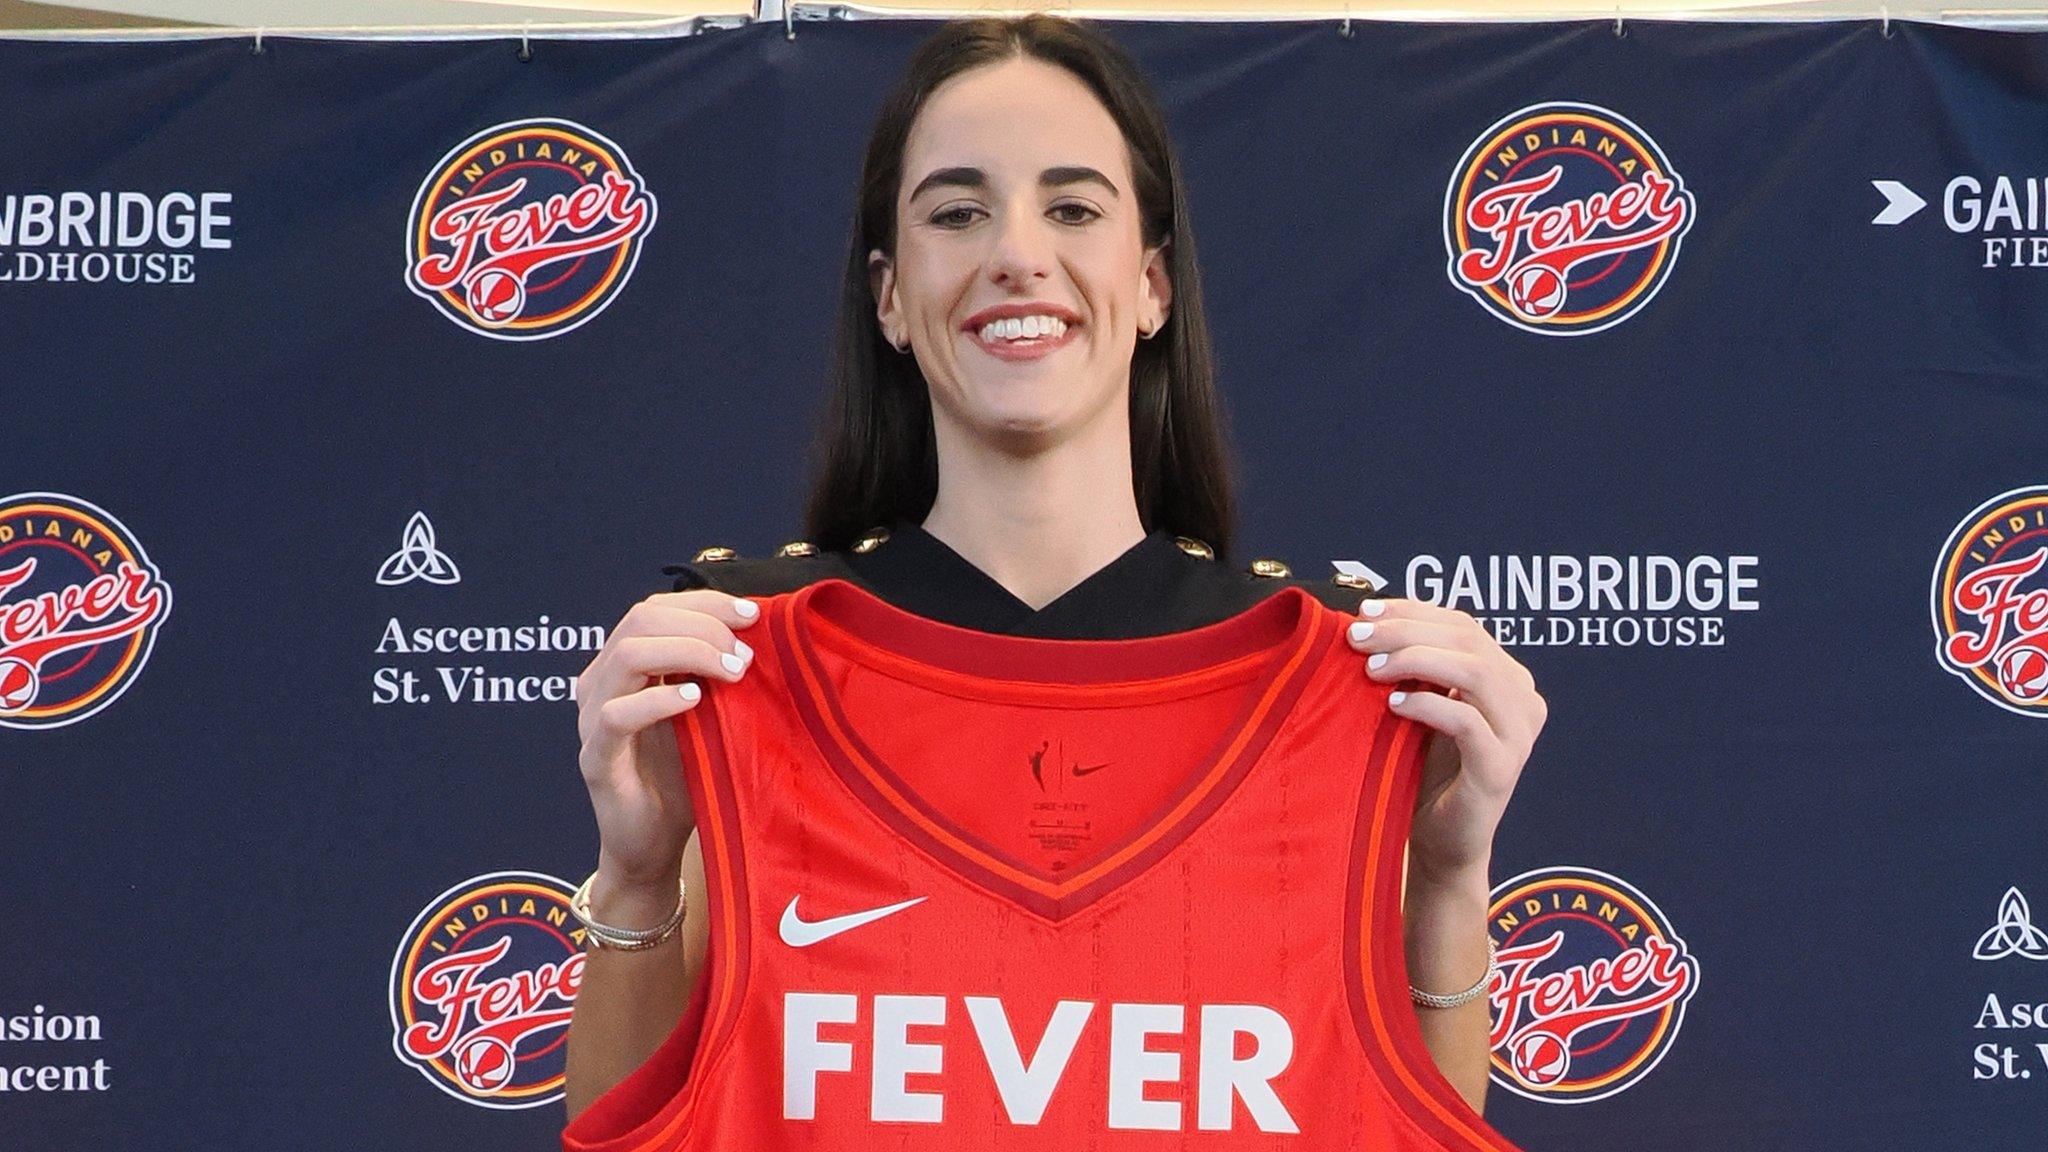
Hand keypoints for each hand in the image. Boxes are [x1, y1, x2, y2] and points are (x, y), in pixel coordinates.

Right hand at [575, 589, 759, 896]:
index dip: (704, 603)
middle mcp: (600, 682)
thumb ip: (716, 674)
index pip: (655, 608)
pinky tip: (695, 700)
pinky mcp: (595, 759)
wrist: (654, 845)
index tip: (752, 615)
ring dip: (688, 653)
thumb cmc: (685, 775)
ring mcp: (591, 719)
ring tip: (732, 672)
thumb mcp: (708, 714)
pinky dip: (659, 700)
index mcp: (623, 665)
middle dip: (702, 625)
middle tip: (745, 654)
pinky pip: (616, 716)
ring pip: (626, 656)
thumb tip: (760, 633)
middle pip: (640, 620)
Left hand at [1345, 598, 1546, 884]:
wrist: (1440, 843)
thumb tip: (1368, 618)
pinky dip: (1427, 705)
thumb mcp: (1420, 706)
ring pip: (1474, 672)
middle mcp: (1524, 699)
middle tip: (1358, 638)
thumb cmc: (1423, 771)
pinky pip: (1467, 721)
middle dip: (1407, 631)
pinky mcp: (1502, 769)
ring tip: (1372, 669)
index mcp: (1507, 677)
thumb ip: (1415, 666)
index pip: (1463, 624)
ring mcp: (1519, 734)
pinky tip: (1393, 704)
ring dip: (1416, 660)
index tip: (1365, 611)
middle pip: (1469, 640)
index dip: (1414, 611)